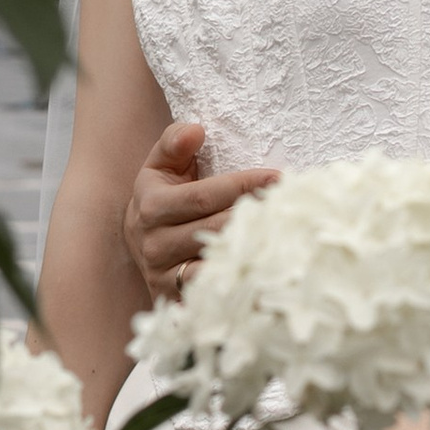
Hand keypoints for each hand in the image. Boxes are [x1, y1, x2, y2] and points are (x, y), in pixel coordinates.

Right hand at [123, 117, 279, 296]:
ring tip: (286, 234)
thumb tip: (196, 130)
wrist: (138, 241)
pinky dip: (241, 280)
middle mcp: (156, 244)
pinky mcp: (177, 299)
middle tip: (291, 206)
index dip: (244, 185)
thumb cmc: (159, 195)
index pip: (206, 196)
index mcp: (153, 206)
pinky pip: (214, 292)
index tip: (279, 178)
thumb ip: (174, 142)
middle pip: (216, 230)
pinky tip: (267, 268)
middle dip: (256, 216)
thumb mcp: (160, 164)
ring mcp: (166, 276)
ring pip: (217, 263)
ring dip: (253, 249)